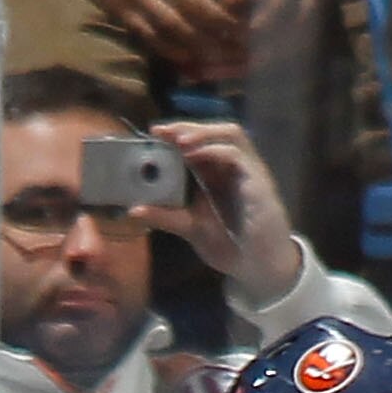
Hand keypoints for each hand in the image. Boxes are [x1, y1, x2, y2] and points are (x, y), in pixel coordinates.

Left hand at [145, 119, 303, 301]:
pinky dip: (216, 151)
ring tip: (179, 140)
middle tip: (162, 131)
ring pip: (231, 135)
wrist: (256, 266)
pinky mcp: (258, 183)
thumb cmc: (229, 244)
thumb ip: (166, 217)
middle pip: (216, 130)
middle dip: (188, 126)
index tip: (154, 132)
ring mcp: (249, 171)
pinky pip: (238, 157)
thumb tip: (134, 210)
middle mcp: (235, 166)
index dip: (179, 132)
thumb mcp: (190, 228)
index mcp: (219, 172)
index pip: (201, 141)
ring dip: (204, 132)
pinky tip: (197, 155)